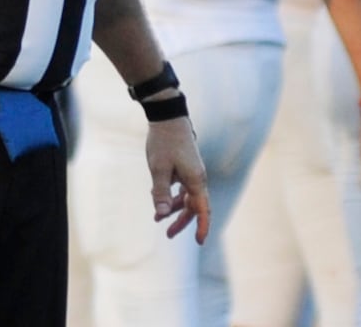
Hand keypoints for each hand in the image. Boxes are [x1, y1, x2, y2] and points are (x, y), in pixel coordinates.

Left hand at [145, 112, 210, 242]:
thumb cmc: (164, 142)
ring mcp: (192, 172)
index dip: (201, 226)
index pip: (202, 210)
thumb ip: (161, 192)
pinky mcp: (185, 167)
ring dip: (174, 209)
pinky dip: (172, 196)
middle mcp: (197, 178)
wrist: (168, 117)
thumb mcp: (159, 169)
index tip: (199, 242)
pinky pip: (182, 188)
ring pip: (187, 198)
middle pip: (193, 206)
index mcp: (195, 180)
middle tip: (168, 234)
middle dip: (182, 222)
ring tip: (158, 218)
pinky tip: (159, 198)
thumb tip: (163, 213)